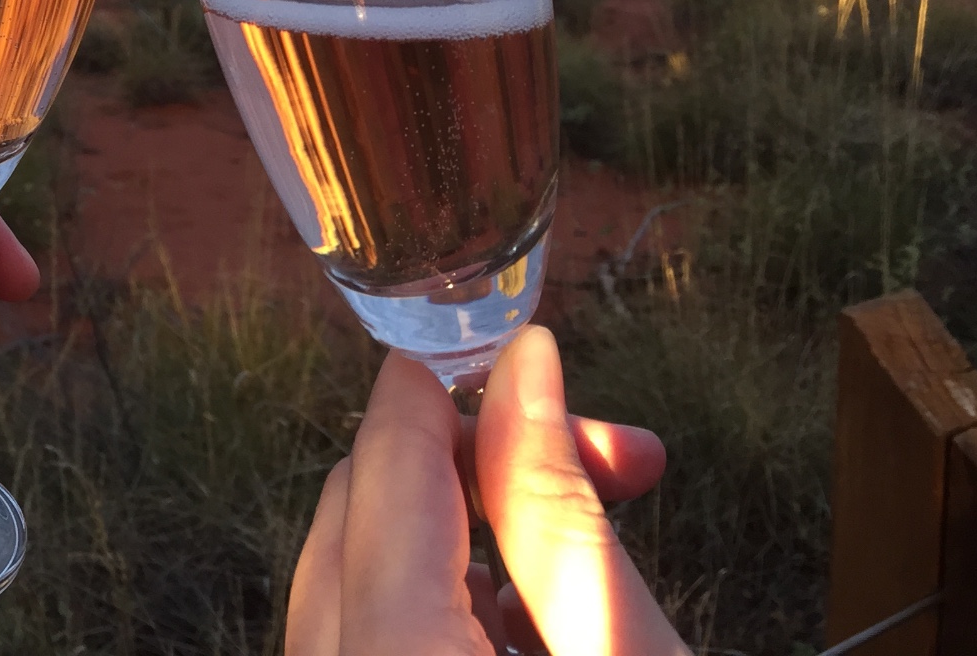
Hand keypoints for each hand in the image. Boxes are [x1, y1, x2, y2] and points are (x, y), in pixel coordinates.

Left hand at [286, 325, 687, 655]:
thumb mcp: (622, 647)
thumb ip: (557, 507)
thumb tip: (523, 364)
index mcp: (393, 653)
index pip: (383, 471)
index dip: (441, 392)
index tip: (506, 350)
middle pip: (356, 521)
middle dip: (467, 468)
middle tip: (604, 462)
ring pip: (355, 585)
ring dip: (453, 543)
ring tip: (582, 548)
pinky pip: (365, 643)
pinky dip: (433, 612)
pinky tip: (527, 621)